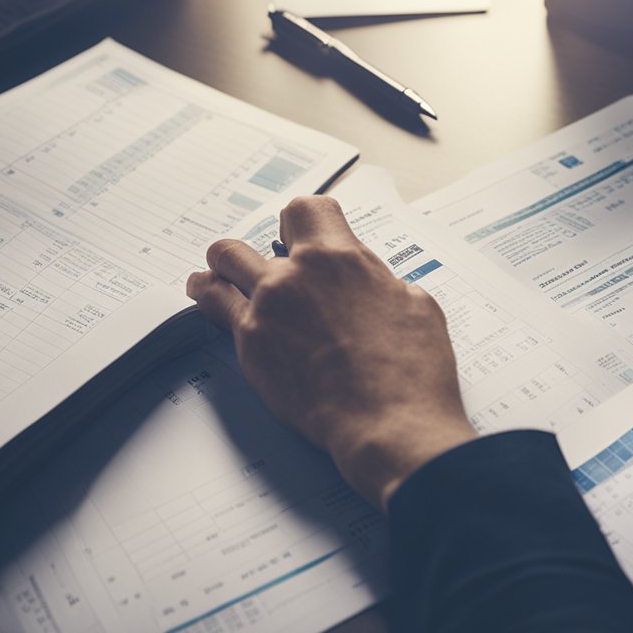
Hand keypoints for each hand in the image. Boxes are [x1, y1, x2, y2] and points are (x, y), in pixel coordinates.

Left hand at [186, 196, 476, 510]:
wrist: (388, 424)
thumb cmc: (411, 370)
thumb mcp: (415, 304)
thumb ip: (379, 283)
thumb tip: (370, 284)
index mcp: (338, 258)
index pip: (303, 209)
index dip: (303, 221)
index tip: (302, 233)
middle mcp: (293, 277)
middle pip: (247, 242)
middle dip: (253, 250)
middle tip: (263, 265)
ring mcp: (265, 312)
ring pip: (218, 271)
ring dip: (220, 273)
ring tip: (216, 279)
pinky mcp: (250, 350)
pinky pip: (217, 315)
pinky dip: (217, 309)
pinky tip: (218, 310)